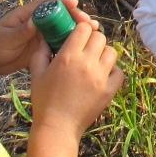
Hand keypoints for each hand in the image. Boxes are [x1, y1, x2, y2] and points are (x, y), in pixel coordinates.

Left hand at [0, 0, 85, 77]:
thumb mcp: (5, 38)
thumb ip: (20, 31)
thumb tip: (35, 21)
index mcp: (28, 14)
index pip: (47, 4)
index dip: (62, 2)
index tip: (75, 3)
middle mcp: (38, 21)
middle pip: (60, 15)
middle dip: (75, 16)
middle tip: (89, 22)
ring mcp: (43, 34)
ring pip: (63, 28)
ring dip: (78, 29)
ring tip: (94, 32)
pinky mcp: (45, 46)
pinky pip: (61, 42)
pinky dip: (72, 42)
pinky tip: (84, 46)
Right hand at [28, 15, 123, 133]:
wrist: (57, 127)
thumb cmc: (44, 101)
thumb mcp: (36, 74)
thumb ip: (41, 52)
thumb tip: (47, 37)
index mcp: (68, 56)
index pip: (84, 28)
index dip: (81, 29)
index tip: (77, 35)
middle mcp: (87, 63)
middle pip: (100, 37)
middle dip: (92, 39)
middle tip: (85, 49)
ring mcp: (101, 76)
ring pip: (112, 51)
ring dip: (103, 53)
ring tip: (94, 62)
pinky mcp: (110, 89)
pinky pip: (119, 71)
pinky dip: (113, 71)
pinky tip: (102, 75)